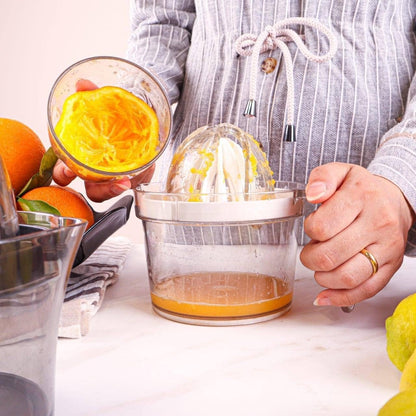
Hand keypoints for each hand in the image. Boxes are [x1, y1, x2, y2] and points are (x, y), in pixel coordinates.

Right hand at [52, 78, 154, 201]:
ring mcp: (117, 175)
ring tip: (125, 181)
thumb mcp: (104, 105)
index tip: (67, 172)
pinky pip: (136, 180)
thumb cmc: (114, 116)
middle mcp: (98, 171)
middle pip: (92, 189)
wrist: (136, 117)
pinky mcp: (136, 173)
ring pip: (114, 190)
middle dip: (99, 189)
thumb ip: (93, 95)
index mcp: (81, 157)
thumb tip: (82, 84)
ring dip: (117, 188)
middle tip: (102, 182)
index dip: (63, 174)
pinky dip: (139, 176)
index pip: (65, 173)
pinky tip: (144, 168)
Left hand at [300, 162, 414, 306]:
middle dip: (310, 258)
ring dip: (322, 278)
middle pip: (330, 255)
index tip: (313, 227)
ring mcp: (387, 248)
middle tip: (310, 251)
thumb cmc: (362, 189)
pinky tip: (325, 296)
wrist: (395, 199)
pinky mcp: (392, 266)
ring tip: (319, 267)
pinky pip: (366, 290)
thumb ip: (322, 178)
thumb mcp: (341, 172)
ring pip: (347, 277)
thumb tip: (313, 194)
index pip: (322, 226)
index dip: (309, 230)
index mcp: (361, 198)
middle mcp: (378, 223)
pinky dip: (340, 298)